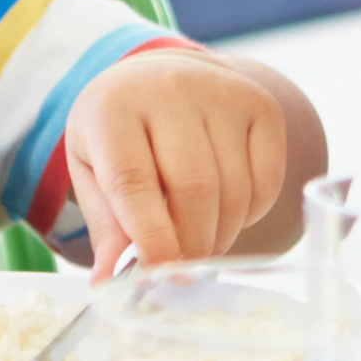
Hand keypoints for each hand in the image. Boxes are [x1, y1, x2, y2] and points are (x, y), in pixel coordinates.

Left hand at [64, 41, 291, 264]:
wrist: (158, 75)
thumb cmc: (119, 132)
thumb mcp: (93, 171)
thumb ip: (106, 226)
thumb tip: (110, 284)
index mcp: (113, 109)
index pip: (134, 182)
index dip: (151, 236)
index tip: (159, 273)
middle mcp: (170, 90)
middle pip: (194, 188)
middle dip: (192, 244)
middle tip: (184, 270)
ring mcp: (221, 93)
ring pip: (234, 189)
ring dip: (222, 234)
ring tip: (203, 244)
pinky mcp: (261, 104)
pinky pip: (267, 179)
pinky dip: (251, 213)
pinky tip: (228, 213)